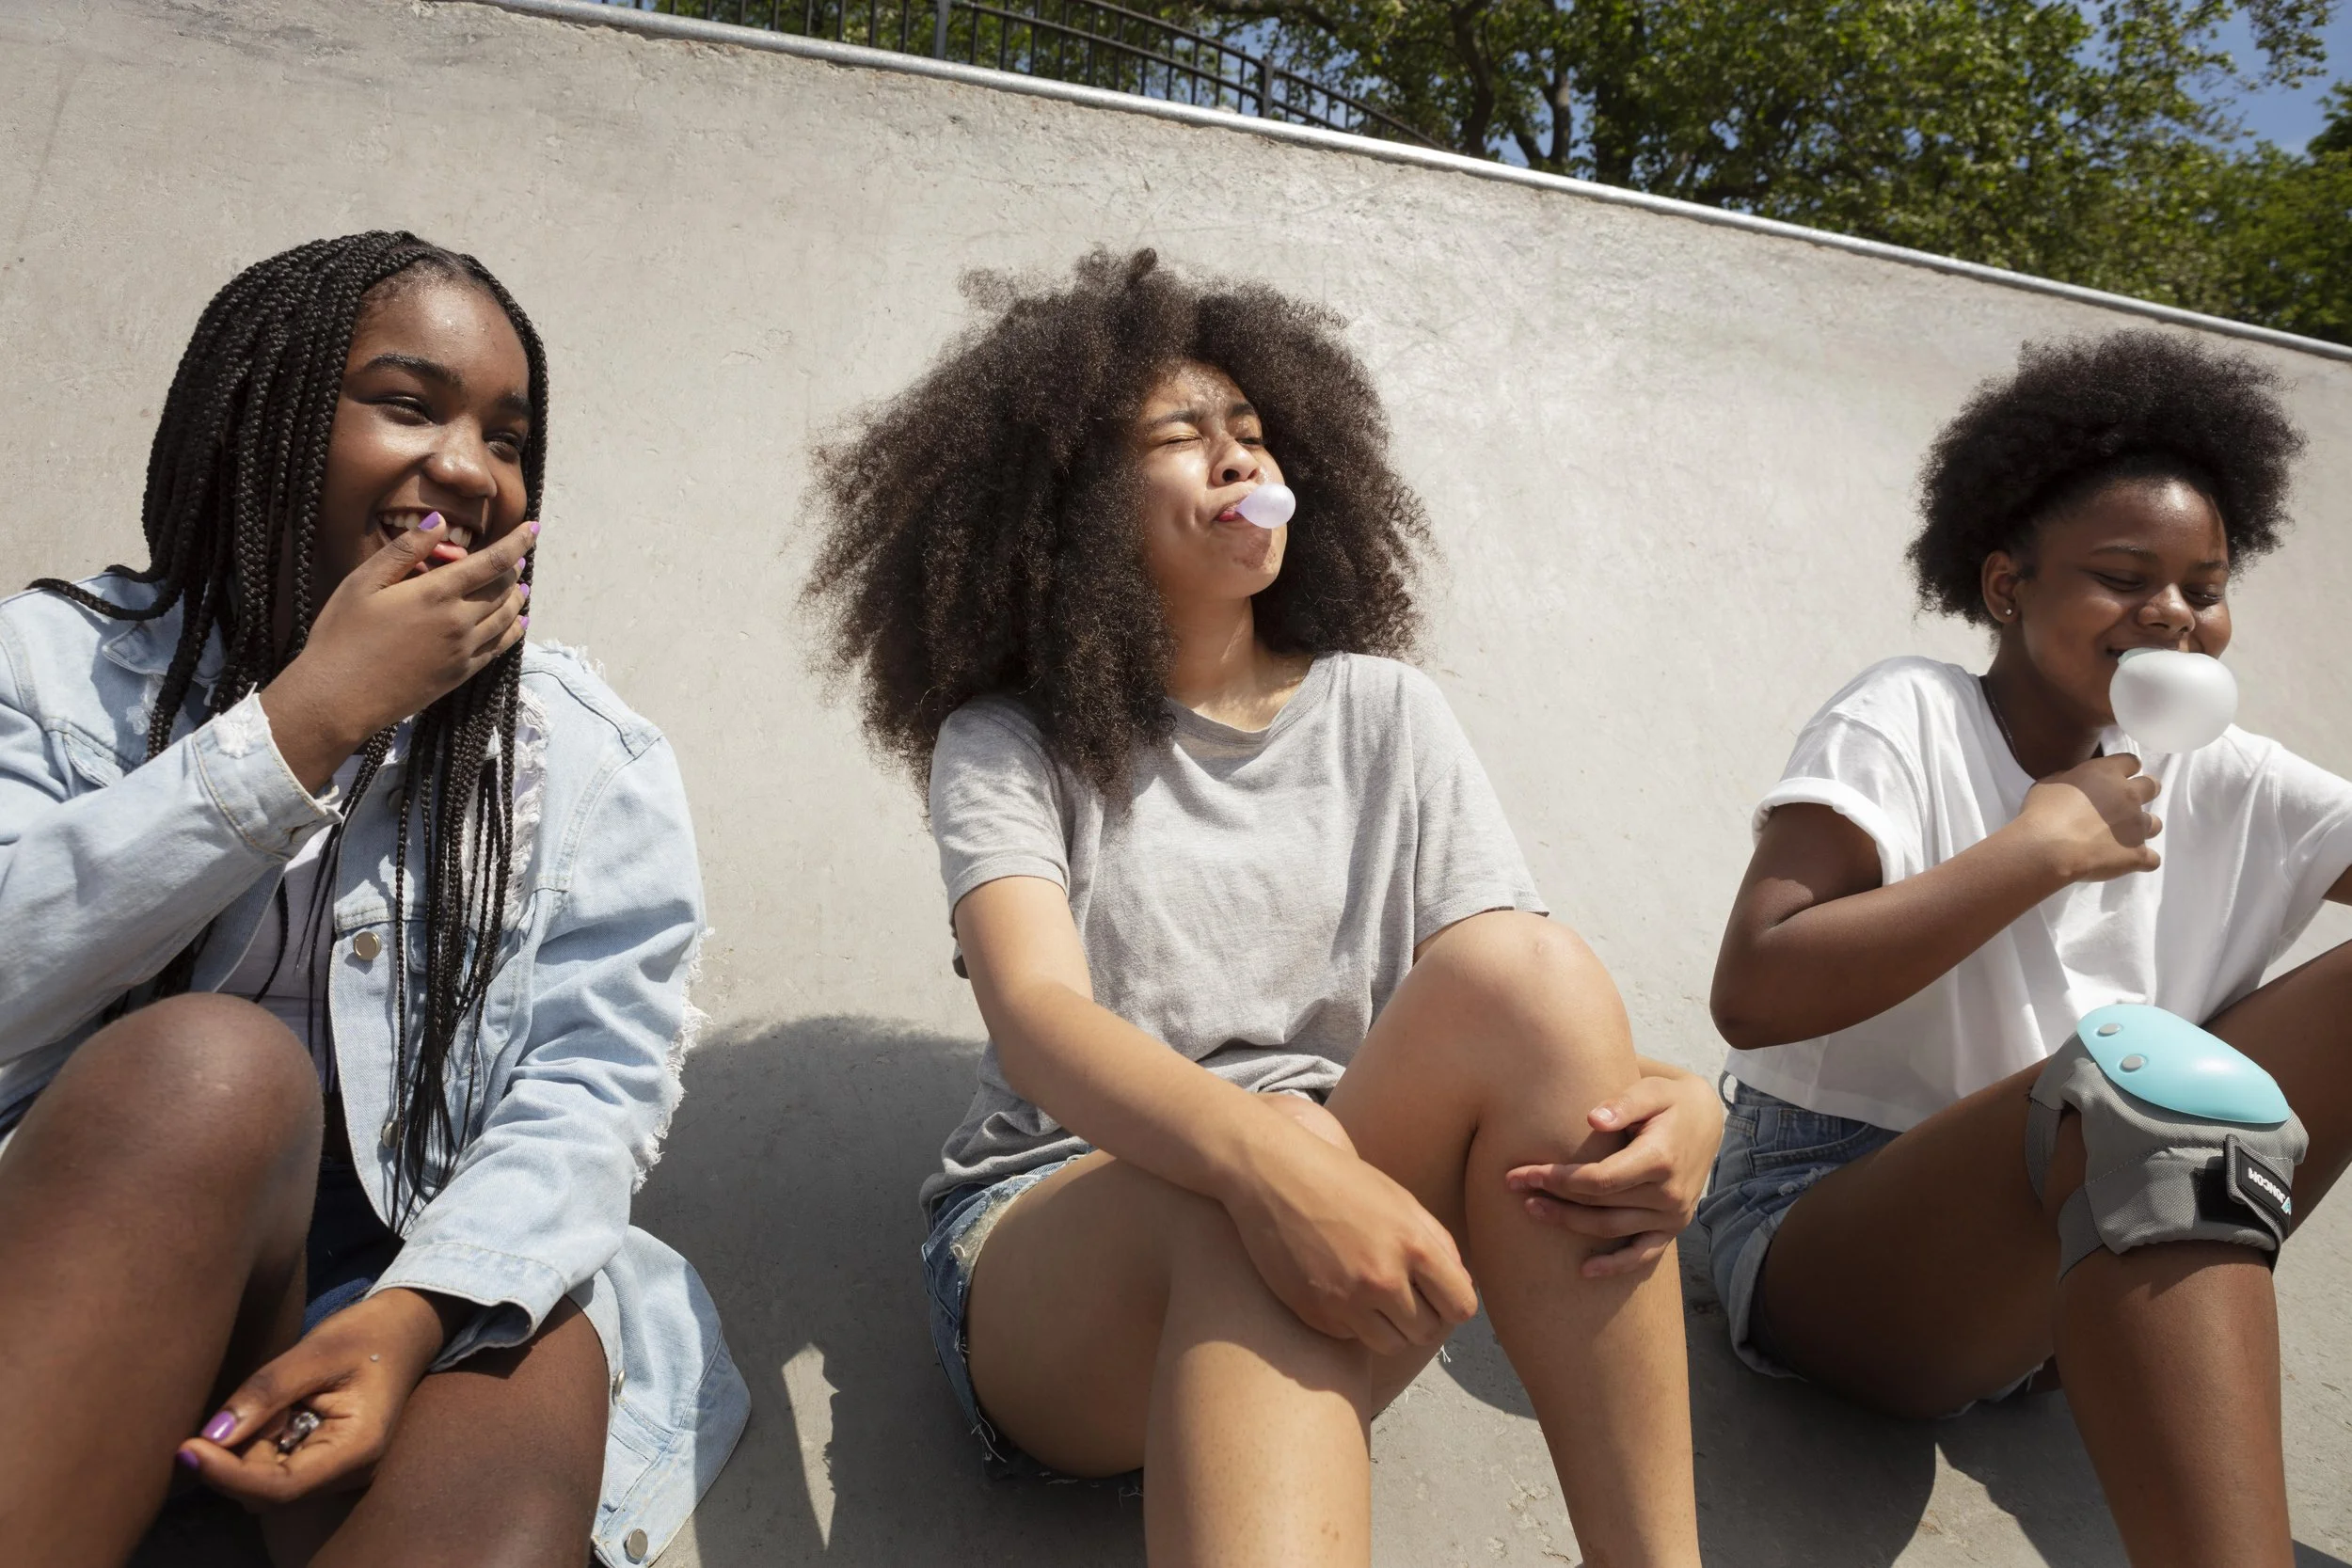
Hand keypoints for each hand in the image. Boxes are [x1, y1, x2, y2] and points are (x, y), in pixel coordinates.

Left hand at [175, 1288, 451, 1506]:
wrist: (403, 1331)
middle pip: (268, 1491)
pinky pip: (275, 1470)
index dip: (228, 1475)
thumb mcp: (316, 1352)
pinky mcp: (324, 1465)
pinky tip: (269, 1414)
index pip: (280, 1487)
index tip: (187, 1448)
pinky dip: (257, 1446)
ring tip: (263, 1405)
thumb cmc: (367, 1334)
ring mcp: (337, 1473)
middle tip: (223, 1414)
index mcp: (357, 1449)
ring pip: (266, 1484)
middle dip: (234, 1460)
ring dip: (246, 1451)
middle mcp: (348, 1473)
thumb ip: (265, 1393)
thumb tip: (211, 1437)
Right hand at [259, 513, 534, 790]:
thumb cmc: (342, 634)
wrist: (339, 696)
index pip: (492, 562)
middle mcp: (459, 621)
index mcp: (436, 593)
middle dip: (513, 569)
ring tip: (521, 587)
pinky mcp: (460, 674)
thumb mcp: (364, 581)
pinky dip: (513, 631)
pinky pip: (498, 648)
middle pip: (502, 589)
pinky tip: (516, 624)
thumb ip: (406, 549)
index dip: (517, 543)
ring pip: (506, 618)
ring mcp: (463, 651)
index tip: (533, 529)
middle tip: (517, 558)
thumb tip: (440, 521)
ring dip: (517, 598)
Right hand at [1222, 1117, 1477, 1354]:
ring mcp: (1346, 1300)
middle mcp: (1383, 1278)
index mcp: (1413, 1245)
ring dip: (1388, 1328)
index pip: (1461, 1306)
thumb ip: (1437, 1243)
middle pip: (1427, 1331)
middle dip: (1420, 1317)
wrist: (1272, 1175)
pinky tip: (1337, 1290)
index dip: (1452, 1303)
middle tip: (1400, 1294)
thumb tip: (1462, 1288)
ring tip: (1372, 1298)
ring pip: (1391, 1345)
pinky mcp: (1314, 1312)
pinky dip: (1350, 1323)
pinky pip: (1350, 1338)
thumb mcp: (1399, 1200)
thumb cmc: (1340, 1181)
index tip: (1437, 1295)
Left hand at [1505, 1068, 1722, 1278]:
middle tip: (1512, 1188)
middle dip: (1553, 1197)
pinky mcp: (1672, 1227)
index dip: (1557, 1180)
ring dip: (1569, 1224)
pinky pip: (1643, 1254)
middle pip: (1598, 1204)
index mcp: (1660, 1159)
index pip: (1598, 1179)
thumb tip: (1591, 1119)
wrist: (1706, 1121)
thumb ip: (1622, 1103)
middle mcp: (1668, 1194)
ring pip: (1611, 1229)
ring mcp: (1672, 1215)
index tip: (1522, 1173)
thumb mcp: (1650, 1091)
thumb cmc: (1669, 1101)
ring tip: (1532, 1211)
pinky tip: (1585, 1271)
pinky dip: (1616, 1265)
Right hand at [2015, 752, 2161, 882]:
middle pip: (2153, 787)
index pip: (2131, 762)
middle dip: (2143, 793)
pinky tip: (2124, 862)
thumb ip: (2070, 780)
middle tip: (2122, 806)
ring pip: (2155, 824)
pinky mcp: (2138, 854)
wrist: (2048, 848)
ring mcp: (2138, 826)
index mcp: (2107, 773)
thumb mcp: (2049, 783)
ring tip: (2120, 839)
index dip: (2124, 770)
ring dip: (2141, 829)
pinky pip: (2151, 859)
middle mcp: (2130, 795)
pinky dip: (2141, 860)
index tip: (2113, 780)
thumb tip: (2077, 785)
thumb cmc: (2042, 812)